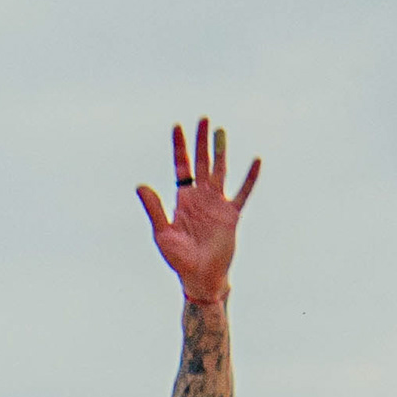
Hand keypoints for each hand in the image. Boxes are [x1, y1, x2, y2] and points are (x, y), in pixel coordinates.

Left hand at [136, 118, 259, 302]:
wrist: (200, 278)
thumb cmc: (179, 259)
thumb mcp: (162, 234)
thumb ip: (154, 209)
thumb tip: (140, 185)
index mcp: (183, 199)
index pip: (181, 166)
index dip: (179, 147)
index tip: (177, 127)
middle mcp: (200, 197)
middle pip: (202, 162)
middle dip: (201, 141)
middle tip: (203, 119)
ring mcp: (217, 204)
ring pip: (220, 171)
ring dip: (221, 151)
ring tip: (221, 131)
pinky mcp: (231, 215)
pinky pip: (242, 192)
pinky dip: (249, 177)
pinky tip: (255, 161)